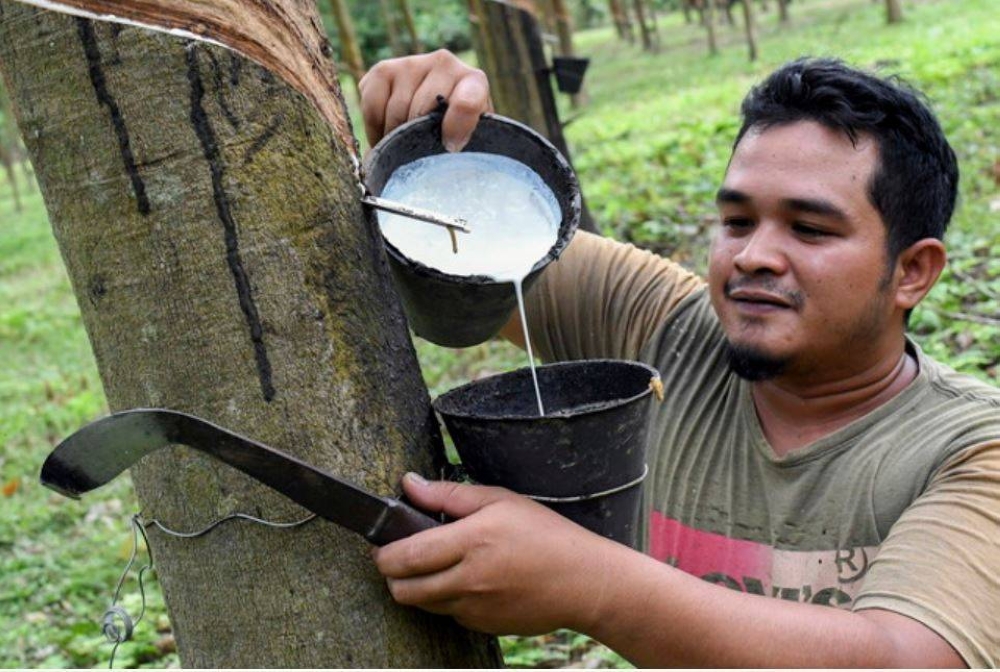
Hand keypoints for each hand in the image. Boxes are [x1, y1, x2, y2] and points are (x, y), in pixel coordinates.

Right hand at [359, 50, 492, 152]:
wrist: (436, 115)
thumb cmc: (457, 136)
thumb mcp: (470, 143)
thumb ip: (464, 147)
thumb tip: (446, 153)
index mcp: (475, 83)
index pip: (467, 103)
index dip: (456, 130)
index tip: (450, 149)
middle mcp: (444, 63)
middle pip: (421, 112)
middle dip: (416, 140)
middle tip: (419, 155)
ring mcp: (412, 63)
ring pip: (395, 112)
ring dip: (394, 138)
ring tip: (403, 147)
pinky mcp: (383, 69)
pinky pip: (372, 106)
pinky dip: (374, 128)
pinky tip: (387, 133)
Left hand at [373, 473, 620, 635]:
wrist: (583, 582)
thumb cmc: (545, 534)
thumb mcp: (500, 500)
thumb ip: (448, 494)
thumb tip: (409, 484)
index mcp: (471, 542)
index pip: (407, 556)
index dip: (384, 554)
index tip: (381, 546)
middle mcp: (469, 580)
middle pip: (404, 590)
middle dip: (392, 575)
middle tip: (399, 559)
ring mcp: (475, 608)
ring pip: (423, 605)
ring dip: (416, 589)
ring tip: (433, 567)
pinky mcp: (484, 626)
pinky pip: (450, 614)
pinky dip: (446, 600)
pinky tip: (466, 581)